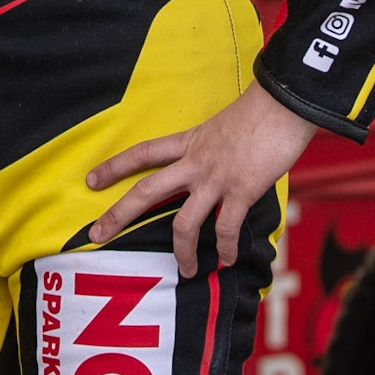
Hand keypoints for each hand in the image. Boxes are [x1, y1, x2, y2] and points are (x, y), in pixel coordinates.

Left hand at [86, 80, 317, 276]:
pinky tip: (227, 260)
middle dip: (117, 215)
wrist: (285, 102)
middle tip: (96, 235)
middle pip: (145, 191)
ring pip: (183, 223)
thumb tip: (219, 163)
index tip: (90, 180)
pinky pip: (225, 229)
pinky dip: (225, 249)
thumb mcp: (225, 125)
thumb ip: (214, 147)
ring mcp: (216, 178)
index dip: (113, 167)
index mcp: (189, 142)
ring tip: (187, 271)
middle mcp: (195, 162)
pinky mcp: (241, 191)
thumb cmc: (262, 111)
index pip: (142, 154)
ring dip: (182, 253)